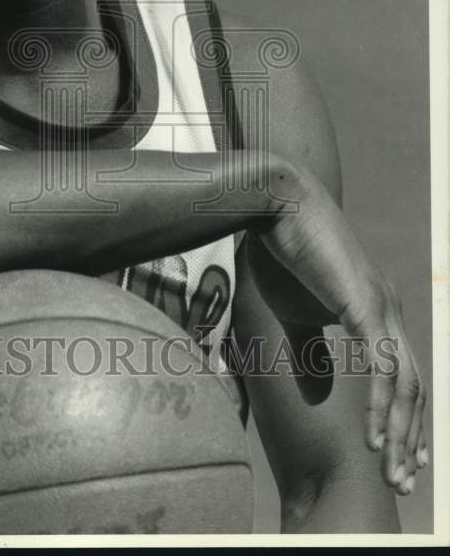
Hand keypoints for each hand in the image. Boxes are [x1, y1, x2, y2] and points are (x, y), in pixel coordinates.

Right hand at [252, 164, 427, 494]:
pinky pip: (380, 366)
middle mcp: (387, 309)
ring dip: (399, 432)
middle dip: (409, 438)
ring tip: (391, 470)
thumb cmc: (280, 253)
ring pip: (404, 384)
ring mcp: (379, 306)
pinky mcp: (361, 304)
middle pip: (413, 387)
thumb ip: (313, 349)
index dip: (406, 419)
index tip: (402, 458)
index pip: (403, 374)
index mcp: (375, 310)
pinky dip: (380, 405)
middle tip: (403, 482)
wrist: (275, 205)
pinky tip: (374, 436)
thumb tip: (323, 391)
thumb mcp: (295, 311)